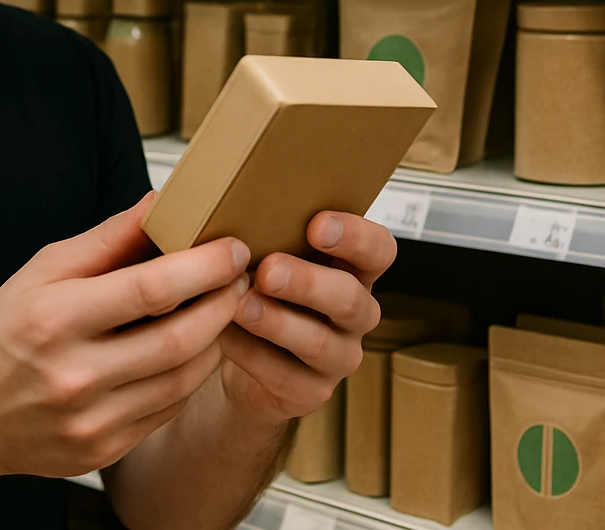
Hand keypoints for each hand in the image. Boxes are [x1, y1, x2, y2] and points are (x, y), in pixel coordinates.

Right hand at [0, 193, 250, 480]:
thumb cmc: (3, 336)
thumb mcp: (40, 273)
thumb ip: (105, 240)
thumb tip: (157, 203)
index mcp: (53, 319)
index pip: (149, 289)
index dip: (203, 267)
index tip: (232, 248)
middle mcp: (73, 374)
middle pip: (178, 338)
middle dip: (223, 302)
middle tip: (242, 277)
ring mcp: (90, 419)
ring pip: (182, 378)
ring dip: (216, 339)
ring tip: (223, 308)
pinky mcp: (104, 449)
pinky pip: (168, 408)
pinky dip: (189, 375)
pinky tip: (192, 349)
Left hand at [218, 212, 396, 426]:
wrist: (247, 358)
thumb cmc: (264, 291)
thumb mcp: (271, 257)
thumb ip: (270, 238)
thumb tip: (236, 212)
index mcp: (353, 270)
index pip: (379, 249)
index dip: (356, 237)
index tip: (317, 225)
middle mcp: (356, 313)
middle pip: (350, 298)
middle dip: (308, 282)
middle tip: (269, 270)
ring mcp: (339, 356)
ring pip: (319, 342)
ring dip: (278, 321)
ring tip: (242, 306)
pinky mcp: (312, 391)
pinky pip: (286, 375)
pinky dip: (252, 353)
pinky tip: (225, 336)